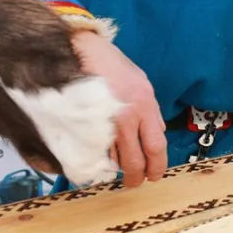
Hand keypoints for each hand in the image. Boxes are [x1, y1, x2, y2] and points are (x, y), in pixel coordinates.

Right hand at [72, 29, 166, 185]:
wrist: (76, 49)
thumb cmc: (107, 61)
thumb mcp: (139, 80)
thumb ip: (150, 109)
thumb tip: (156, 131)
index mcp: (144, 104)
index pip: (157, 146)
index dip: (157, 166)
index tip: (154, 176)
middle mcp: (127, 116)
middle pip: (135, 161)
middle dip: (136, 177)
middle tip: (134, 183)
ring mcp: (103, 122)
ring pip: (113, 160)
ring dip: (115, 171)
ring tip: (114, 172)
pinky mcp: (82, 125)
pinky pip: (93, 152)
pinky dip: (96, 161)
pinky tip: (97, 161)